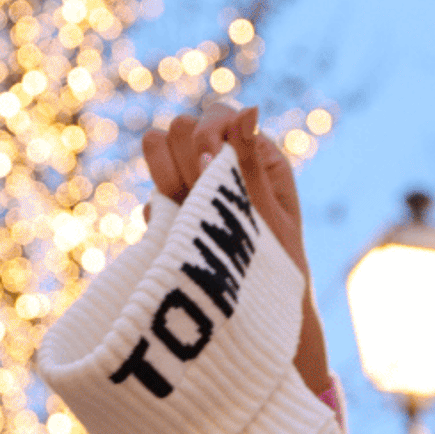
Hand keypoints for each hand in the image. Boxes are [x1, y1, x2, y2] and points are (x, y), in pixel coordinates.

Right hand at [142, 106, 329, 396]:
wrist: (262, 326)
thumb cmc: (280, 272)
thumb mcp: (268, 219)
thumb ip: (249, 166)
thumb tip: (248, 107)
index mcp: (258, 159)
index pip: (219, 115)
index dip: (210, 135)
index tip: (214, 165)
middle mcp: (224, 170)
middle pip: (182, 129)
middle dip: (187, 158)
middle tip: (204, 196)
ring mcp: (197, 194)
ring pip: (159, 155)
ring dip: (167, 177)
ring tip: (189, 214)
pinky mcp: (177, 222)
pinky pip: (153, 203)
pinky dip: (162, 219)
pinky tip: (180, 243)